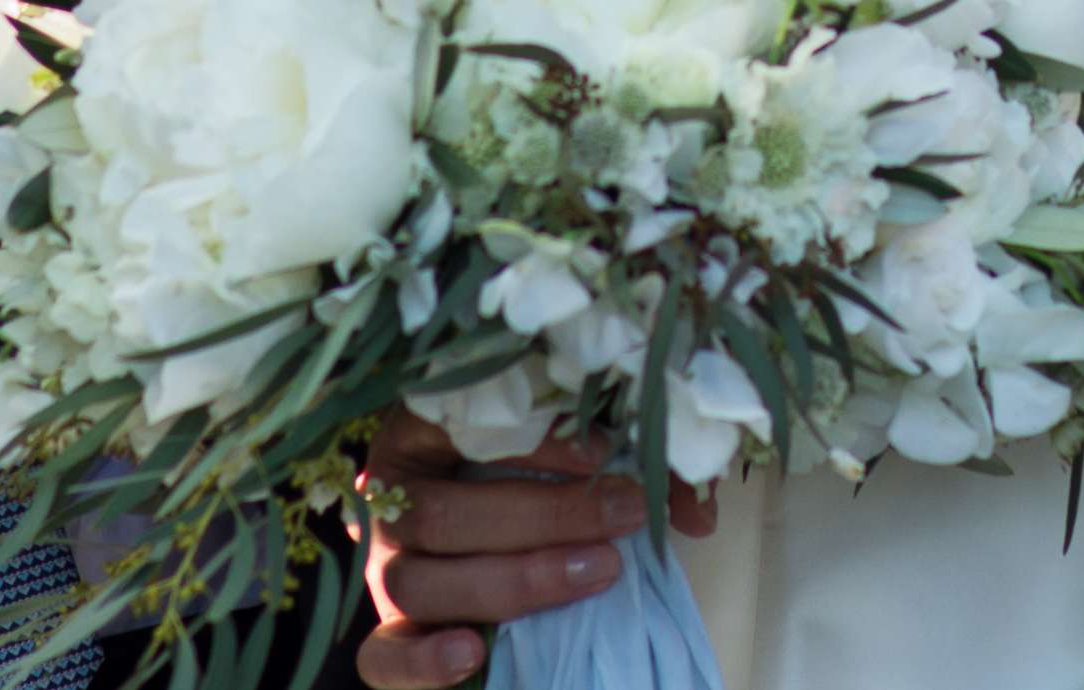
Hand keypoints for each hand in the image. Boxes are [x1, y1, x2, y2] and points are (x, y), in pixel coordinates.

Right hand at [352, 419, 710, 689]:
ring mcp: (386, 571)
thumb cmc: (535, 487)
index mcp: (424, 436)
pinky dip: (423, 660)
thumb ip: (635, 472)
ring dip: (517, 581)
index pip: (456, 423)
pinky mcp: (386, 635)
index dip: (530, 438)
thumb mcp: (575, 463)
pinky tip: (472, 653)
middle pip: (445, 514)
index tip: (603, 449)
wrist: (493, 543)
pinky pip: (382, 657)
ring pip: (421, 583)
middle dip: (545, 516)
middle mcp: (393, 502)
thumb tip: (701, 513)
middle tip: (623, 513)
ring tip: (598, 571)